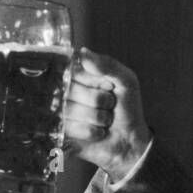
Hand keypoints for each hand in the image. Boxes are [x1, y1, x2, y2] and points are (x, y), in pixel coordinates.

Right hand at [62, 48, 152, 180]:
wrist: (130, 140)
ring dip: (97, 117)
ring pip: (71, 110)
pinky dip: (91, 131)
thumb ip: (108, 65)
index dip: (91, 80)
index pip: (71, 68)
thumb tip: (82, 52)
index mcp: (80, 74)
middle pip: (70, 90)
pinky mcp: (61, 132)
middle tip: (109, 106)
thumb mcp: (126, 81)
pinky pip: (71, 128)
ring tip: (105, 120)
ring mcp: (61, 112)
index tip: (109, 86)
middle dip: (98, 100)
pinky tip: (99, 132)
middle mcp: (66, 91)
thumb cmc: (128, 109)